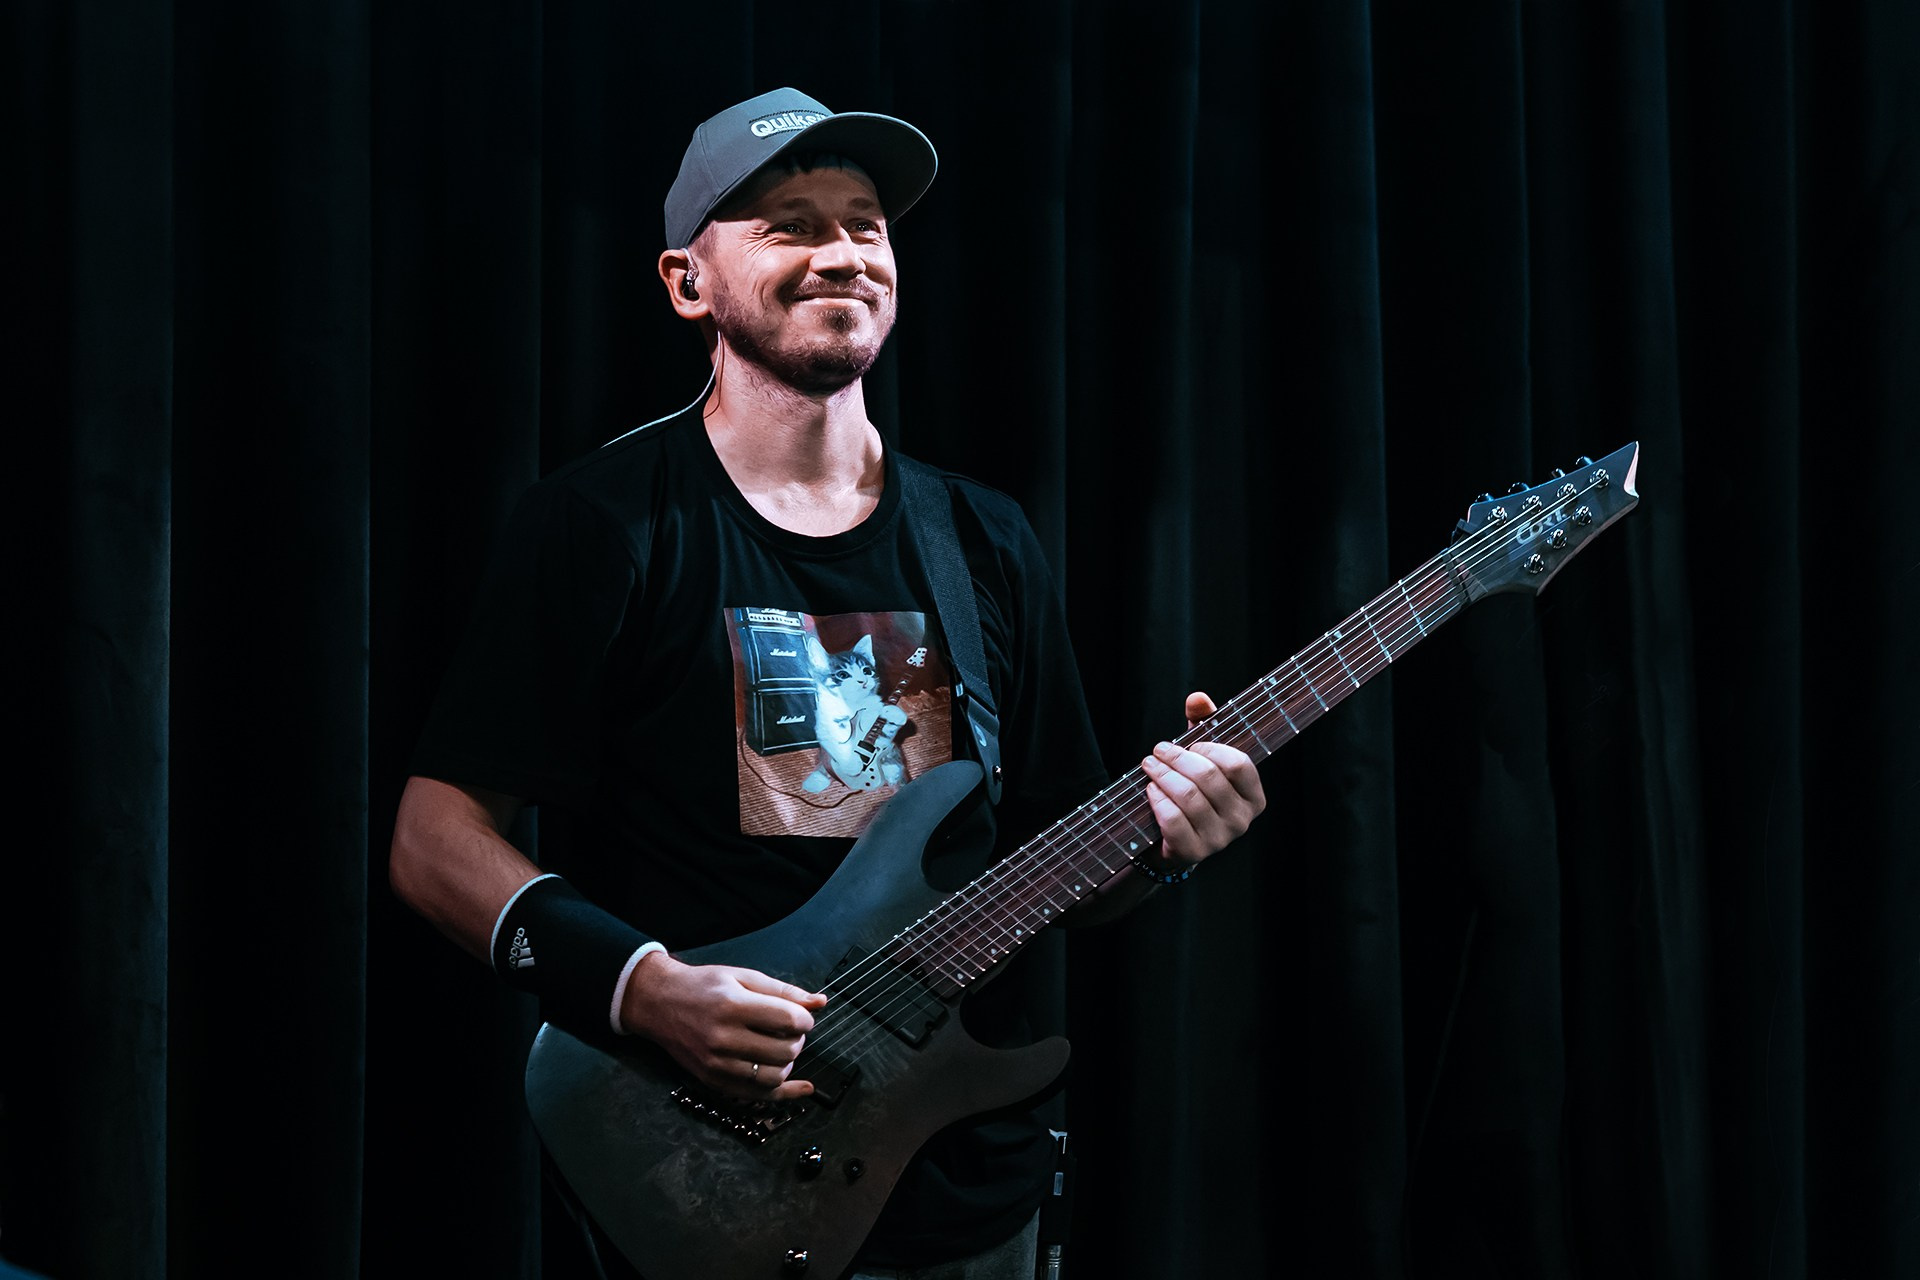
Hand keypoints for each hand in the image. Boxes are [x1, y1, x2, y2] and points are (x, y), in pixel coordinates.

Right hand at [620, 951, 827, 1101]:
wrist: (659, 1003)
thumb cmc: (702, 986)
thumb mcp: (742, 977)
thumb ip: (783, 990)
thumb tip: (819, 1002)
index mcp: (733, 1006)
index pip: (788, 1019)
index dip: (805, 1018)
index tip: (802, 1016)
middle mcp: (723, 1038)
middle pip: (785, 1049)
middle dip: (797, 1039)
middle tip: (790, 1030)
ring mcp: (717, 1063)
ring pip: (774, 1076)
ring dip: (788, 1063)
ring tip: (780, 1048)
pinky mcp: (713, 1080)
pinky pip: (756, 1096)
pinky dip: (784, 1093)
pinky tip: (803, 1088)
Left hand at [1139, 691, 1265, 869]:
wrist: (1173, 841)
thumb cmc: (1193, 792)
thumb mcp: (1202, 757)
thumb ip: (1204, 725)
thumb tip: (1198, 698)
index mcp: (1253, 796)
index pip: (1238, 763)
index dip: (1209, 748)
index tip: (1190, 744)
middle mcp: (1242, 820)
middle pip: (1208, 777)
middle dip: (1177, 758)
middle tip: (1158, 750)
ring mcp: (1219, 840)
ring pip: (1188, 796)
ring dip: (1162, 775)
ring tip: (1149, 765)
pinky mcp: (1193, 852)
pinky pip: (1173, 819)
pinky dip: (1158, 800)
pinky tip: (1150, 790)